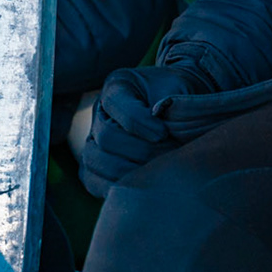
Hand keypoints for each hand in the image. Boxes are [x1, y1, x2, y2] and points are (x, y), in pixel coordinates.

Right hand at [78, 65, 209, 196]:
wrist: (180, 108)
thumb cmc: (179, 97)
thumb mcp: (178, 90)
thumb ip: (169, 105)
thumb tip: (160, 128)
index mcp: (118, 86)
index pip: (116, 104)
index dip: (139, 122)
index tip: (164, 134)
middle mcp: (100, 112)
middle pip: (106, 137)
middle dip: (141, 151)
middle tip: (169, 156)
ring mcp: (93, 139)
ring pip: (94, 160)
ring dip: (129, 170)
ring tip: (158, 172)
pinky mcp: (93, 166)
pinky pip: (92, 180)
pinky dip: (116, 186)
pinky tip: (143, 186)